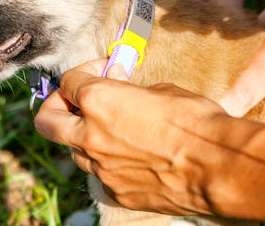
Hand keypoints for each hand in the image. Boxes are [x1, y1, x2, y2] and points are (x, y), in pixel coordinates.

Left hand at [34, 60, 227, 215]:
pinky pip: (101, 174)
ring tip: (112, 128)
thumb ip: (129, 89)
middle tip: (74, 100)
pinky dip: (108, 161)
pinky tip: (133, 154)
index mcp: (99, 102)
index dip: (84, 71)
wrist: (217, 167)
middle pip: (47, 120)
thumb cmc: (195, 122)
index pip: (69, 81)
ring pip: (74, 150)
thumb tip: (119, 84)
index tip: (101, 71)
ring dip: (84, 136)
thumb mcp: (162, 90)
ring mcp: (101, 169)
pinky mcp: (117, 193)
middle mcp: (90, 136)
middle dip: (56, 106)